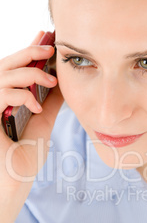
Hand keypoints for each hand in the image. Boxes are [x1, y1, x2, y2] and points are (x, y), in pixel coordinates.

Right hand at [0, 31, 63, 193]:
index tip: (47, 38)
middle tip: (50, 48)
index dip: (28, 51)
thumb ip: (49, 103)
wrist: (13, 185)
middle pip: (6, 65)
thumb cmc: (23, 159)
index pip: (15, 69)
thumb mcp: (42, 124)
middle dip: (28, 52)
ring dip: (28, 73)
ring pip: (1, 75)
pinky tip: (34, 104)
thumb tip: (65, 84)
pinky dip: (19, 95)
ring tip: (50, 80)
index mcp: (6, 99)